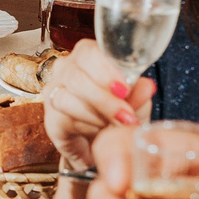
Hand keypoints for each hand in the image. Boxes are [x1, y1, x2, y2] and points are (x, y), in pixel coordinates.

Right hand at [42, 40, 151, 163]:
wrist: (105, 147)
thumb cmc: (119, 116)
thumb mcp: (137, 104)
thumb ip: (140, 94)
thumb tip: (147, 86)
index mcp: (89, 57)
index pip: (89, 51)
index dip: (106, 69)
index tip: (124, 89)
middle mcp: (67, 70)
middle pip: (76, 75)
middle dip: (104, 99)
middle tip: (126, 116)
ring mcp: (55, 93)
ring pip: (66, 97)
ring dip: (95, 115)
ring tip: (114, 126)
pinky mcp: (50, 118)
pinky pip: (62, 119)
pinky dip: (85, 127)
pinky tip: (98, 132)